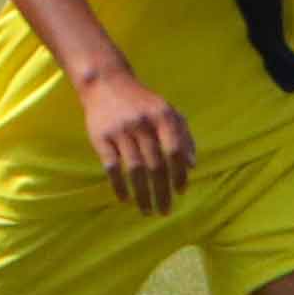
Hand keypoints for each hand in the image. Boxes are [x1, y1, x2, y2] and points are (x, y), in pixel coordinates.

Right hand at [82, 70, 195, 212]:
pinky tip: (125, 199)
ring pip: (135, 170)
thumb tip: (192, 165)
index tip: (180, 193)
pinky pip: (111, 166)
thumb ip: (184, 134)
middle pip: (156, 165)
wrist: (106, 83)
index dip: (179, 174)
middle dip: (161, 192)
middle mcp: (143, 123)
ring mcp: (121, 131)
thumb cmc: (142, 102)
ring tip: (146, 211)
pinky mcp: (101, 137)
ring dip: (142, 194)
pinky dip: (118, 185)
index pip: (175, 151)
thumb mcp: (167, 110)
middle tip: (164, 211)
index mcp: (162, 116)